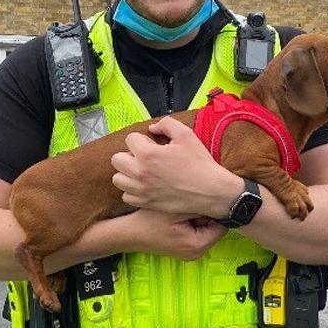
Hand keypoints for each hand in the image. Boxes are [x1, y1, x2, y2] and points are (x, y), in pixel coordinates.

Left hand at [111, 116, 244, 218]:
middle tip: (145, 158)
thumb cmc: (199, 163)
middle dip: (129, 155)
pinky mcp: (145, 203)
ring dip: (127, 173)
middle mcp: (140, 173)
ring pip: (118, 179)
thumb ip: (166, 124)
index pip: (130, 139)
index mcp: (148, 154)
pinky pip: (126, 195)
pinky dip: (133, 190)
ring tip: (142, 172)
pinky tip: (146, 186)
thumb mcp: (186, 134)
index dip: (142, 139)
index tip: (154, 145)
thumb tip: (152, 128)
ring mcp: (141, 190)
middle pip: (117, 159)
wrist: (210, 190)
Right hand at [122, 208, 226, 260]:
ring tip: (183, 207)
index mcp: (198, 245)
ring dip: (198, 216)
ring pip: (205, 228)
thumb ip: (198, 206)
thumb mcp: (175, 210)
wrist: (129, 234)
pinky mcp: (185, 247)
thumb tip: (219, 199)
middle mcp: (198, 252)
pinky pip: (196, 231)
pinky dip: (191, 222)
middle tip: (192, 201)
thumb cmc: (148, 221)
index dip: (216, 210)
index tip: (207, 197)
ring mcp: (191, 251)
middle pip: (214, 227)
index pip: (221, 226)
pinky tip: (179, 214)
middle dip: (206, 213)